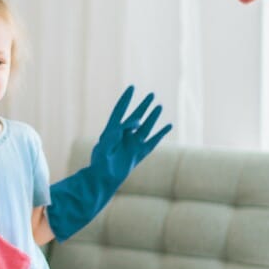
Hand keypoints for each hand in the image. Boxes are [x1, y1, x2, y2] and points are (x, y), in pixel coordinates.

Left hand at [47, 86, 171, 240]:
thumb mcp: (106, 145)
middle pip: (135, 117)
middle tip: (151, 94)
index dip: (126, 99)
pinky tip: (168, 126)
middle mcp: (123, 136)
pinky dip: (161, 134)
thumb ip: (119, 132)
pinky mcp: (139, 154)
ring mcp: (132, 145)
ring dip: (153, 117)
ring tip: (159, 106)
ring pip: (145, 128)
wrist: (101, 181)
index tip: (131, 87)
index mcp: (111, 131)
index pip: (120, 111)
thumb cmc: (99, 163)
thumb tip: (137, 122)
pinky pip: (153, 142)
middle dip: (142, 106)